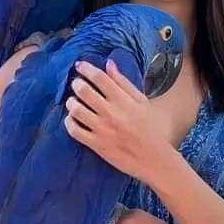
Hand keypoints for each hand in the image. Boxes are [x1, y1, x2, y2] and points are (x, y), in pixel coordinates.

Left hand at [63, 59, 173, 184]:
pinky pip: (74, 131)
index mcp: (123, 100)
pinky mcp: (96, 145)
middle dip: (76, 84)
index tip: (79, 65)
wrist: (154, 159)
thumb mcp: (142, 102)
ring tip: (73, 101)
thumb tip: (109, 63)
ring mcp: (102, 129)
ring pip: (76, 110)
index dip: (87, 69)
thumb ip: (123, 82)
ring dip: (71, 102)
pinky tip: (72, 119)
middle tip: (76, 84)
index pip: (100, 78)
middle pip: (84, 91)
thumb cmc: (151, 128)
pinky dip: (69, 122)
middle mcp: (111, 113)